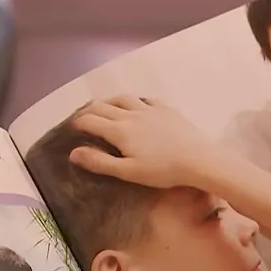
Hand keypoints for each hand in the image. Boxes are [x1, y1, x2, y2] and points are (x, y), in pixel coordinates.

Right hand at [69, 96, 215, 188]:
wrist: (198, 160)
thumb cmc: (162, 171)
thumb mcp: (128, 172)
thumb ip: (100, 162)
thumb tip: (74, 153)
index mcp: (119, 130)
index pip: (90, 120)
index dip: (77, 123)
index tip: (71, 128)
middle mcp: (131, 114)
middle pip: (103, 106)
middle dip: (88, 110)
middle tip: (82, 118)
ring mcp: (150, 109)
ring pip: (123, 98)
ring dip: (109, 101)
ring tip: (104, 108)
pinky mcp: (166, 109)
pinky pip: (145, 99)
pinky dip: (134, 100)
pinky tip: (137, 105)